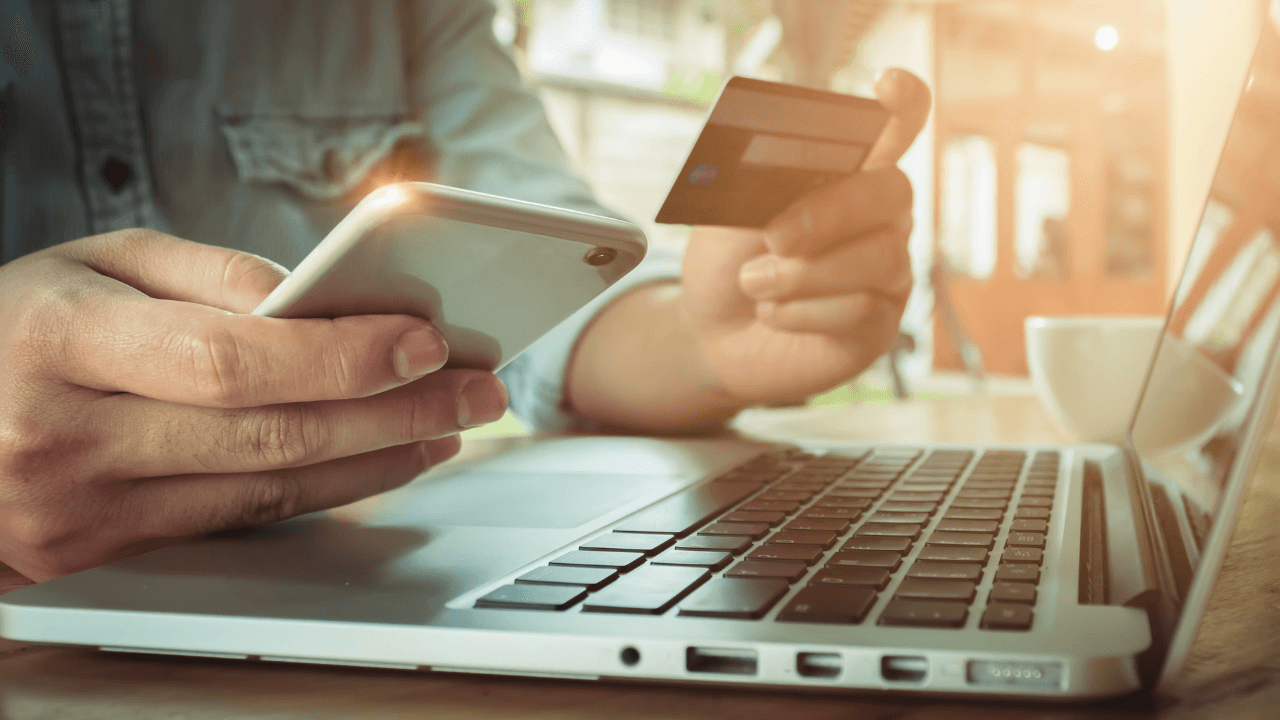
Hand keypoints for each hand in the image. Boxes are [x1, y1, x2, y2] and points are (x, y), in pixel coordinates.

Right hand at [0, 230, 507, 579]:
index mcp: (61, 343)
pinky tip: (376, 463)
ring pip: (265, 490)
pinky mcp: (102, 555)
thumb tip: (317, 303)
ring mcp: (81, 511)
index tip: (425, 340)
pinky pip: (238, 521)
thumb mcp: (93, 263)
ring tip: (447, 426)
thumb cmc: (16, 326)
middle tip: (475, 389)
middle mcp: (67, 438)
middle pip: (266, 434)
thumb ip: (206, 273)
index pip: (227, 358)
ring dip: (375, 458)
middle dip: (392, 412)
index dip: (338, 356)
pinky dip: (321, 491)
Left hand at [682, 68, 930, 404]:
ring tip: (754, 282)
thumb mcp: (730, 214)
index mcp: (848, 175)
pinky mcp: (879, 327)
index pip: (895, 128)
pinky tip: (772, 313)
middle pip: (893, 191)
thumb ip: (762, 183)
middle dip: (833, 212)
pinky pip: (863, 311)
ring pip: (881, 257)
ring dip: (806, 274)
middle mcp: (880, 219)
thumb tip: (785, 154)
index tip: (887, 84)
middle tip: (776, 237)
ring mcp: (886, 274)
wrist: (710, 332)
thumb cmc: (729, 262)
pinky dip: (804, 313)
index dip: (904, 104)